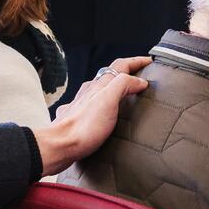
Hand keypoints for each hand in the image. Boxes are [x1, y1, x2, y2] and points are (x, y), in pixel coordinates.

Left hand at [31, 56, 151, 173]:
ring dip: (114, 87)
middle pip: (110, 75)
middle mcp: (89, 91)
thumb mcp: (108, 100)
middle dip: (127, 72)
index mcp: (99, 85)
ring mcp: (82, 104)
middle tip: (140, 74)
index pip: (120, 65)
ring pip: (100, 89)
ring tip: (125, 92)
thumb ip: (123, 85)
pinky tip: (103, 110)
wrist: (59, 146)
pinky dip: (102, 102)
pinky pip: (91, 105)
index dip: (136, 61)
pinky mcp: (77, 118)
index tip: (149, 61)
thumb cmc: (83, 127)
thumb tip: (139, 80)